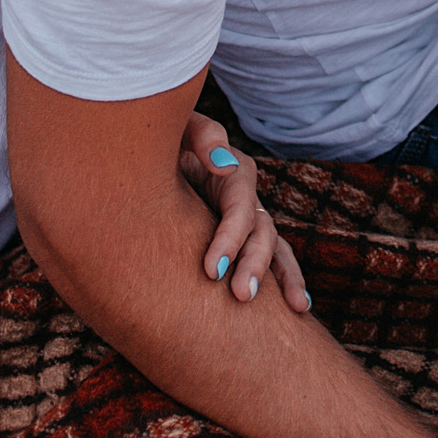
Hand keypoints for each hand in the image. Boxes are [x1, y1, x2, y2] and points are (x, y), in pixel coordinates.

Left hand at [178, 112, 311, 312]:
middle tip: (241, 296)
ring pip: (272, 246)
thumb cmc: (158, 142)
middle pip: (262, 230)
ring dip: (282, 277)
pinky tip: (298, 306)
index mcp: (232, 171)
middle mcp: (244, 197)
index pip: (240, 207)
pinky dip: (284, 279)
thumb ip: (202, 136)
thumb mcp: (177, 128)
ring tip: (296, 308)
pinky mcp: (237, 239)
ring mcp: (244, 219)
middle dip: (255, 264)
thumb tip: (224, 165)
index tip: (211, 271)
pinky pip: (268, 258)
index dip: (230, 238)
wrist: (139, 158)